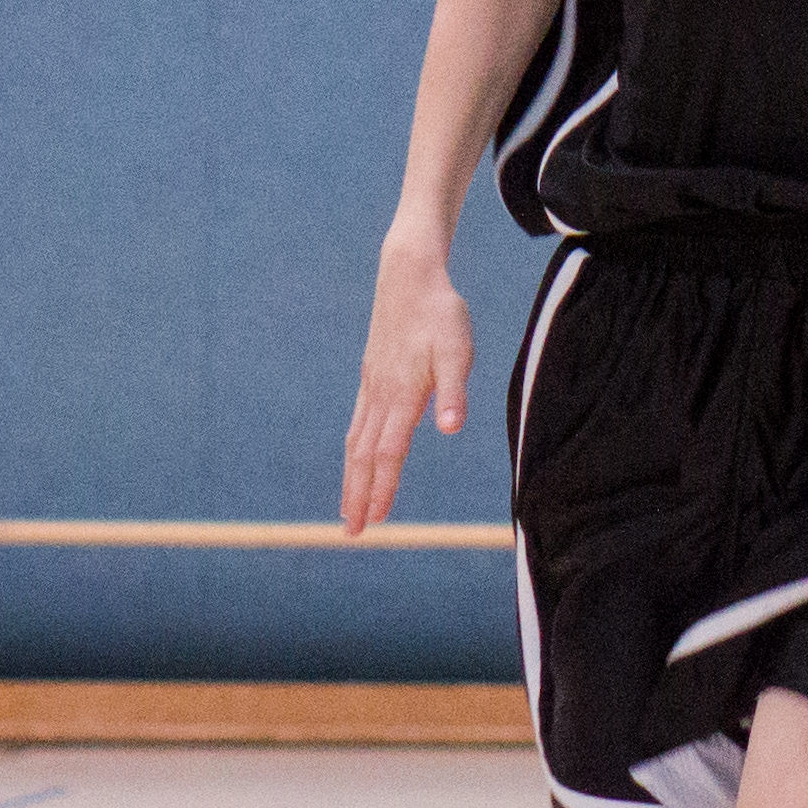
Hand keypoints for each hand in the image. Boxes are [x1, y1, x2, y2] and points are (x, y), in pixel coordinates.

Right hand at [340, 221, 473, 532]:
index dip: (381, 488)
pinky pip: (357, 423)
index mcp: (402, 394)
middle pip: (363, 455)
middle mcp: (380, 395)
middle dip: (357, 495)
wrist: (408, 275)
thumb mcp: (458, 350)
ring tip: (349, 508)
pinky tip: (356, 461)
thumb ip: (454, 392)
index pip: (388, 452)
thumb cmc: (440, 313)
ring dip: (352, 478)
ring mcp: (371, 387)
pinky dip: (354, 451)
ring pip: (356, 442)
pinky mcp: (371, 377)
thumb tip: (451, 429)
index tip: (375, 520)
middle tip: (352, 532)